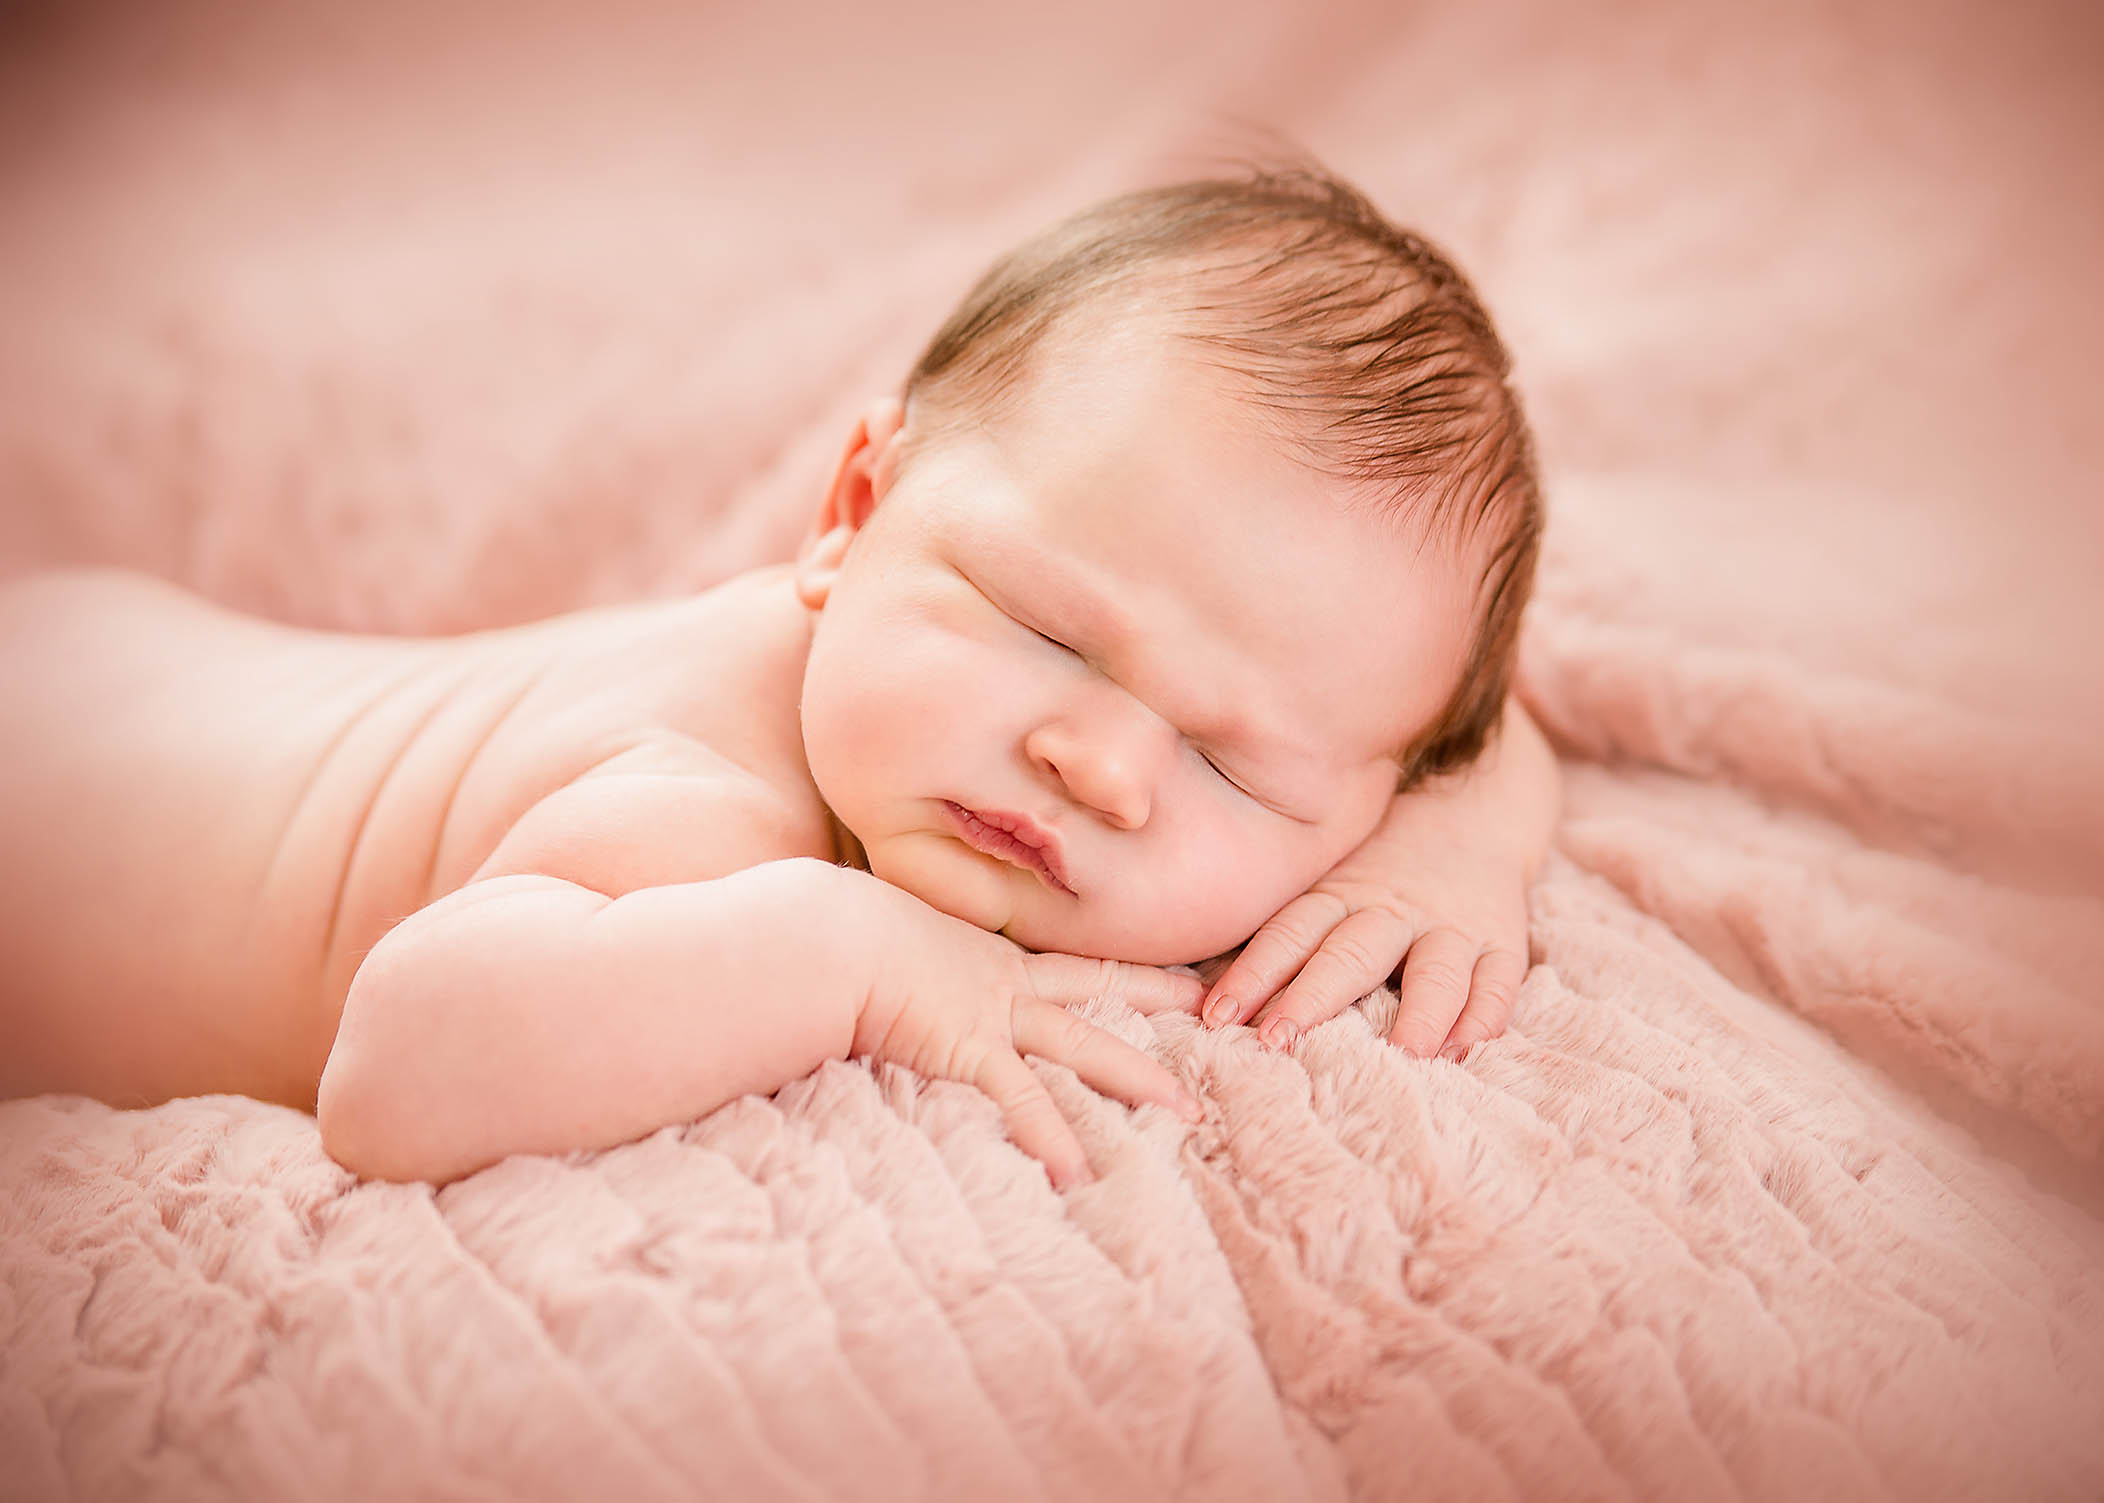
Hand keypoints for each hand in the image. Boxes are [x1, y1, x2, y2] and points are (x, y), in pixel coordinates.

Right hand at [848, 878, 1206, 1189]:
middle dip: (1165, 1001)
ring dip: (1139, 1078)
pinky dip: (1049, 1137)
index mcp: (991, 959)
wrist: (822, 940)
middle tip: (1224, 1014)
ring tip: (1187, 1112)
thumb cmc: (840, 936)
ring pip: (1085, 1045)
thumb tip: (908, 975)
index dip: (1129, 968)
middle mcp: (1005, 983)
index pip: (1076, 963)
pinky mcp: (967, 1049)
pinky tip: (1078, 1175)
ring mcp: (993, 1015)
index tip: (1180, 974)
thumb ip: (912, 960)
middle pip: (1103, 988)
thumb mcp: (891, 940)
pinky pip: (1021, 1098)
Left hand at [1198, 778, 1533, 1060]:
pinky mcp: (1501, 942)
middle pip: (1350, 955)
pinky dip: (1484, 1015)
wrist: (1472, 811)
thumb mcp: (1328, 883)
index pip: (1290, 933)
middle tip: (1278, 1041)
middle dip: (1312, 998)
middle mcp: (1391, 909)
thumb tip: (1208, 996)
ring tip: (1405, 1055)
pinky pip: (1498, 980)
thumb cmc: (1376, 871)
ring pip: (1435, 969)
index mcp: (1339, 895)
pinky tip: (1465, 1050)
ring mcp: (1450, 925)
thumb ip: (1287, 935)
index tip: (1218, 1017)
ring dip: (1420, 1013)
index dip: (1252, 974)